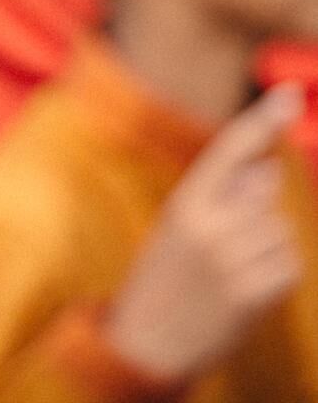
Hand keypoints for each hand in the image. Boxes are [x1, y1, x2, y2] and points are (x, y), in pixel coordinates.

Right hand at [104, 86, 303, 382]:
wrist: (147, 345)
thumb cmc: (163, 277)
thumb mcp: (178, 225)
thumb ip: (221, 196)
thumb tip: (269, 171)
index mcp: (185, 203)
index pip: (230, 149)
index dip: (262, 119)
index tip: (290, 93)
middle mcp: (209, 228)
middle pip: (265, 195)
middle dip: (255, 213)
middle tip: (220, 247)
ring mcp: (232, 263)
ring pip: (280, 230)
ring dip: (266, 246)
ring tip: (229, 271)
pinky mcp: (254, 296)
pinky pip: (290, 266)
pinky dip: (277, 274)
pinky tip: (245, 289)